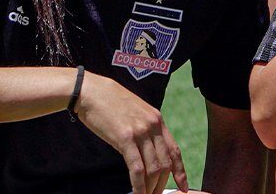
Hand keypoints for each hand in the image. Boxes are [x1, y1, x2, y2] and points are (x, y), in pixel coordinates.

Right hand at [73, 72, 188, 193]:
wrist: (91, 91)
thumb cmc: (109, 102)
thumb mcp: (135, 112)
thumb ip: (145, 129)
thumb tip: (148, 151)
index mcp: (157, 120)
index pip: (174, 150)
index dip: (180, 171)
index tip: (183, 186)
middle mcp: (153, 126)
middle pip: (165, 163)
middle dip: (162, 184)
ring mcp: (140, 132)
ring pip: (153, 168)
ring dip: (150, 188)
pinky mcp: (125, 138)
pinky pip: (137, 168)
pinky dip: (139, 185)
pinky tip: (138, 193)